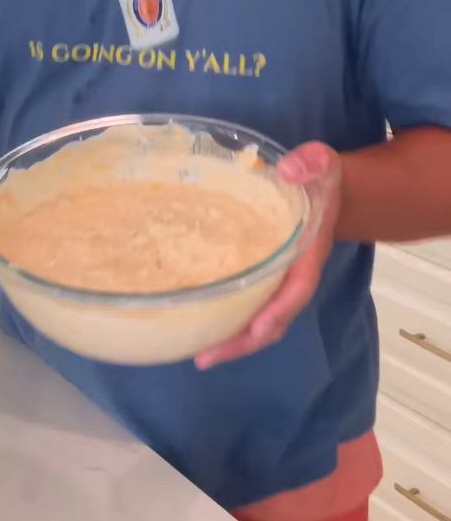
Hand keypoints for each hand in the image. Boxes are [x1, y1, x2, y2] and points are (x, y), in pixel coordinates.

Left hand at [195, 142, 341, 370]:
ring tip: (196, 352)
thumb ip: (311, 164)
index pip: (297, 289)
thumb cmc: (320, 179)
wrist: (324, 190)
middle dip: (244, 341)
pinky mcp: (260, 276)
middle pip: (273, 319)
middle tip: (206, 356)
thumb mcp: (322, 164)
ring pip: (258, 319)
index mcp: (308, 254)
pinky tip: (197, 324)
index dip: (279, 311)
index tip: (259, 329)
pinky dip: (226, 318)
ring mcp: (276, 280)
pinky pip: (246, 304)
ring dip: (231, 338)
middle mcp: (292, 275)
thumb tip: (287, 169)